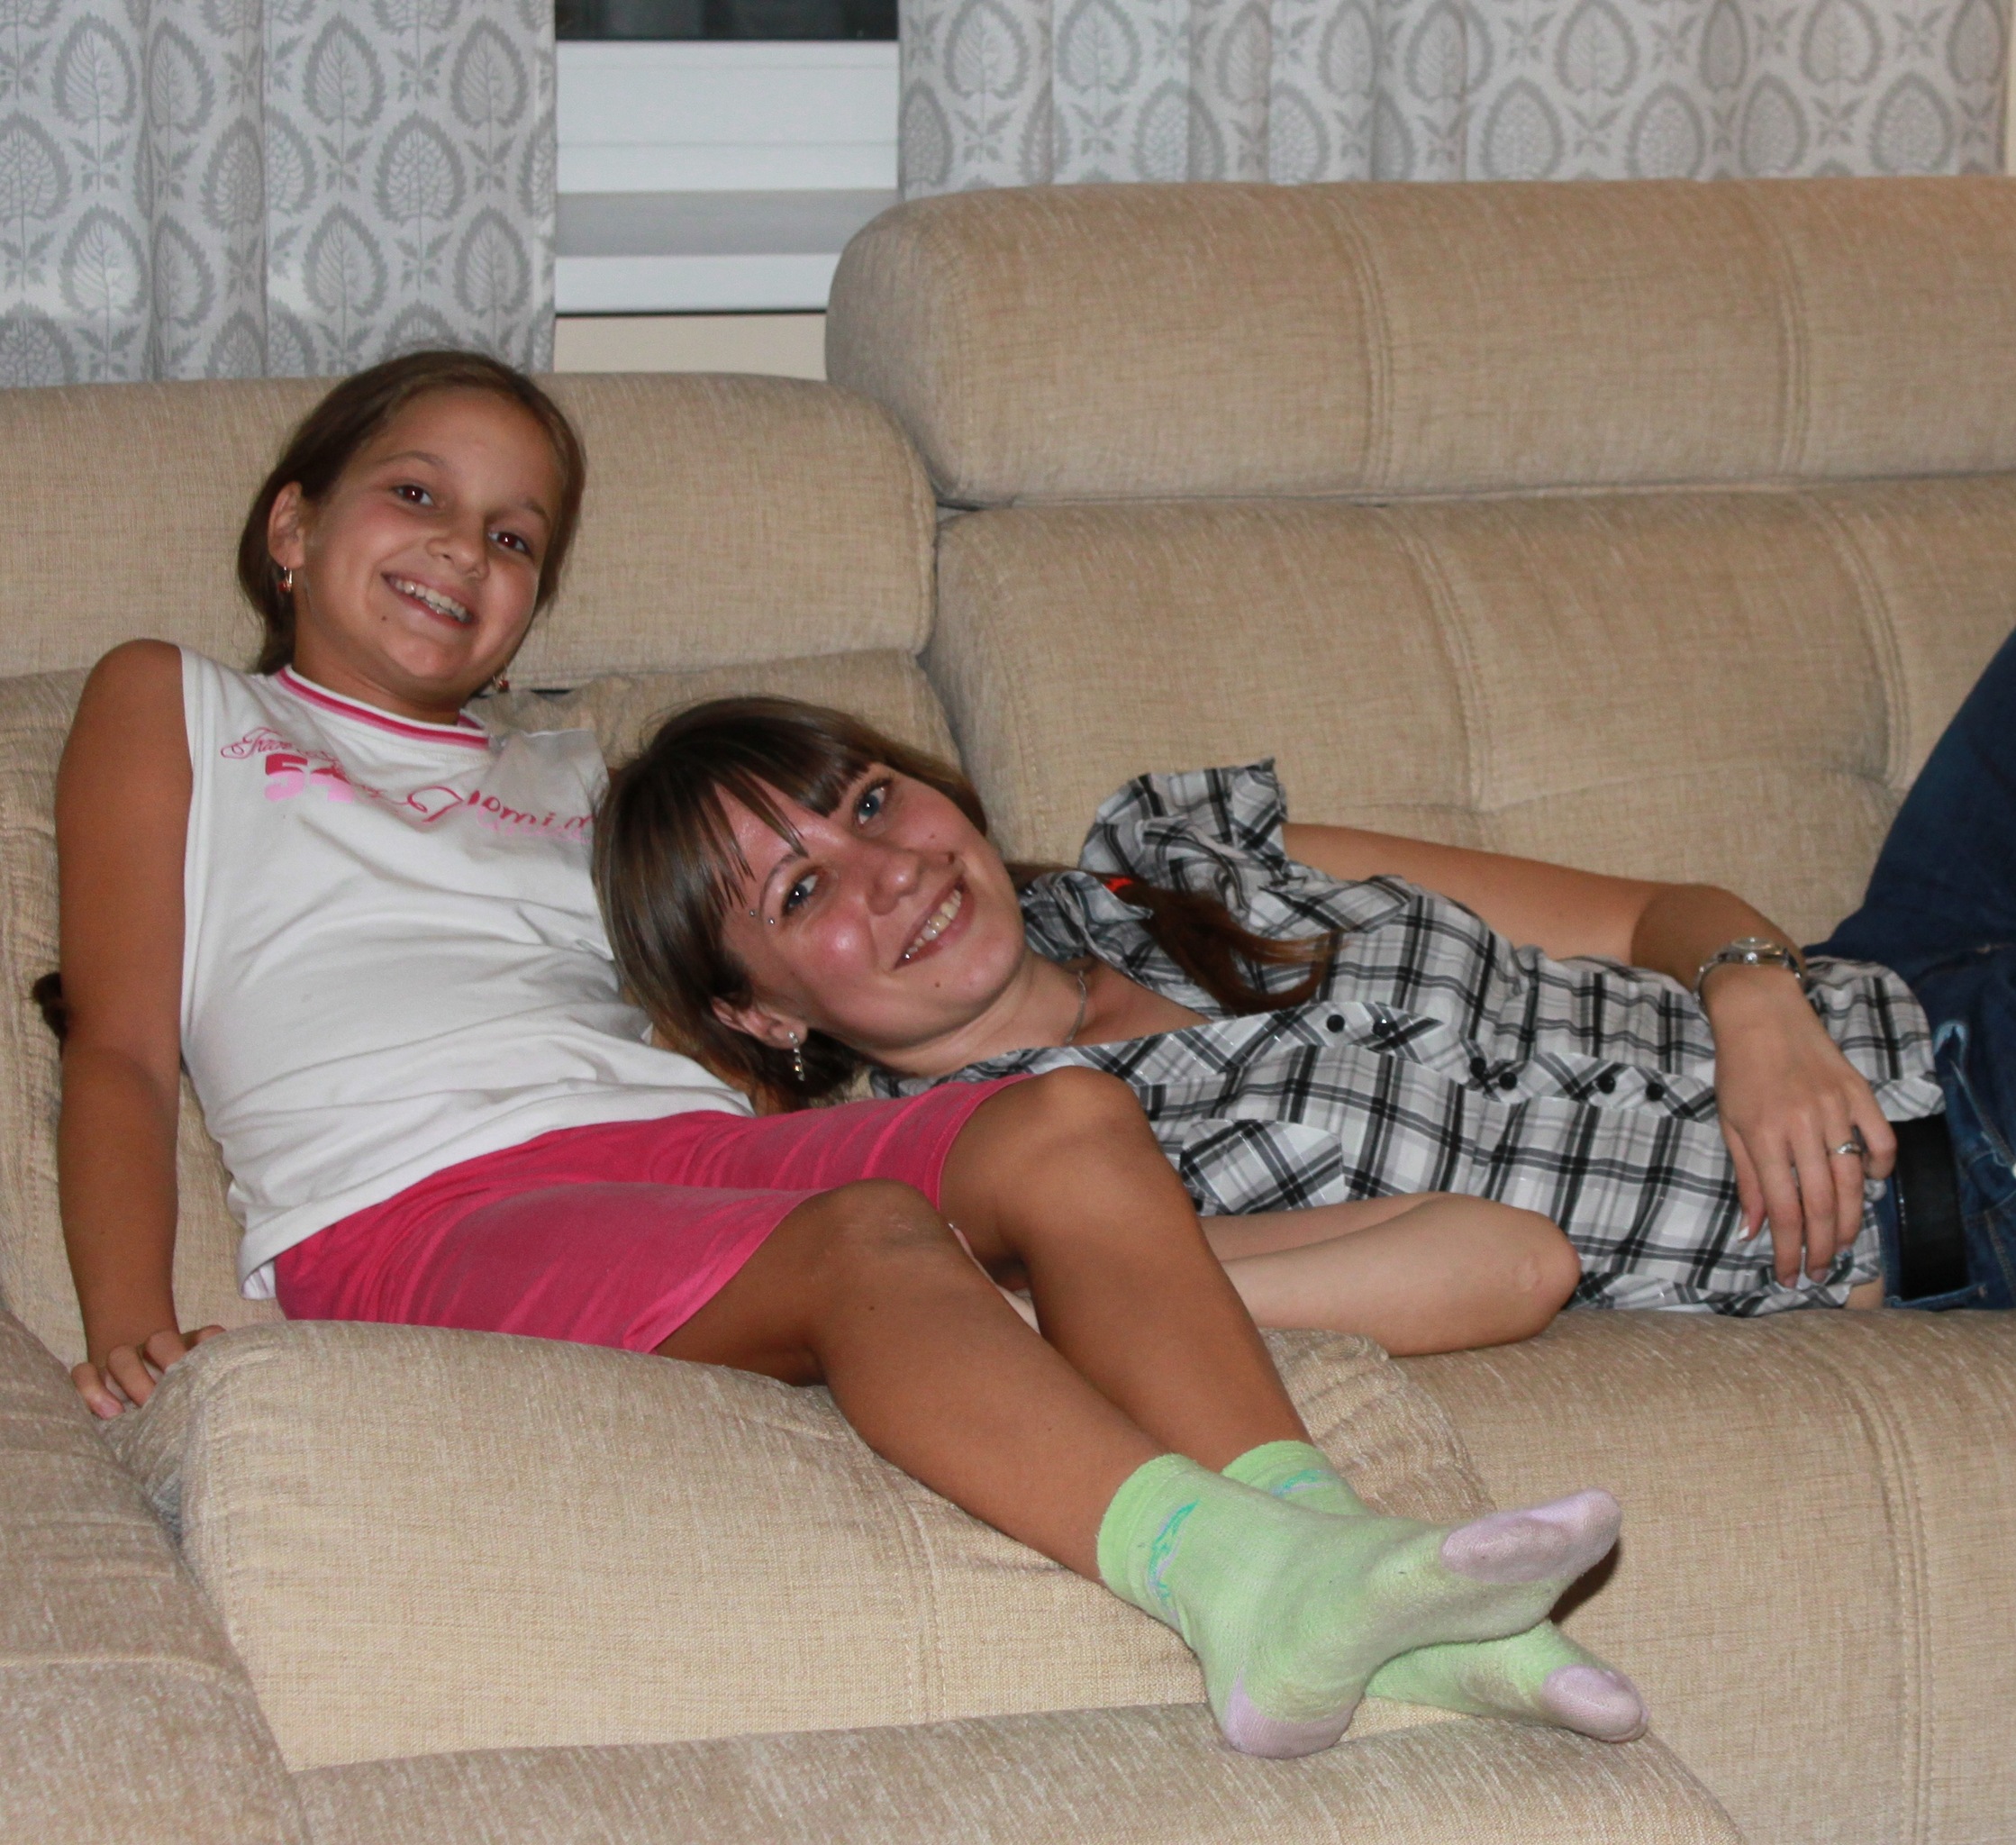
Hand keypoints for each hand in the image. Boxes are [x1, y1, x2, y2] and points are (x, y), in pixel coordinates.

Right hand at [71, 1324, 223, 1418]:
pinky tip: (108, 1413)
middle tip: (174, 1392)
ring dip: (132, 1380)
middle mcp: (154, 1348)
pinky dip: (91, 1390)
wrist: (138, 1380)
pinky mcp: (93, 1374)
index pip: (204, 1337)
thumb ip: (216, 1374)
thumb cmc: (178, 1392)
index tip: (213, 1368)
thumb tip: (243, 1380)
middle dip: (168, 1362)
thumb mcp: (199, 1383)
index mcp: (188, 1347)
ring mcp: (122, 1358)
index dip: (209, 1345)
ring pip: (120, 1356)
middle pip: (160, 1340)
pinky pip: (82, 1373)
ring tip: (140, 1408)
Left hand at [1706, 968, 1895, 1285]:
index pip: (1783, 1209)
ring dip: (1851, 1221)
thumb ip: (1746, 1179)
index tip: (1791, 1275)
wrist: (1761, 1014)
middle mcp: (1802, 1126)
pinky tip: (1867, 1186)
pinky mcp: (1859, 1094)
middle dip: (1821, 1247)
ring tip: (1841, 1245)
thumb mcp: (1729, 1124)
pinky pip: (1881, 1141)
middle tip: (1818, 1271)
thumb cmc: (1738, 1071)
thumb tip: (1754, 1231)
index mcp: (1763, 1136)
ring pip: (1853, 1182)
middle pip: (1822, 1203)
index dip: (1789, 1249)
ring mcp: (1835, 1109)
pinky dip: (1880, 1169)